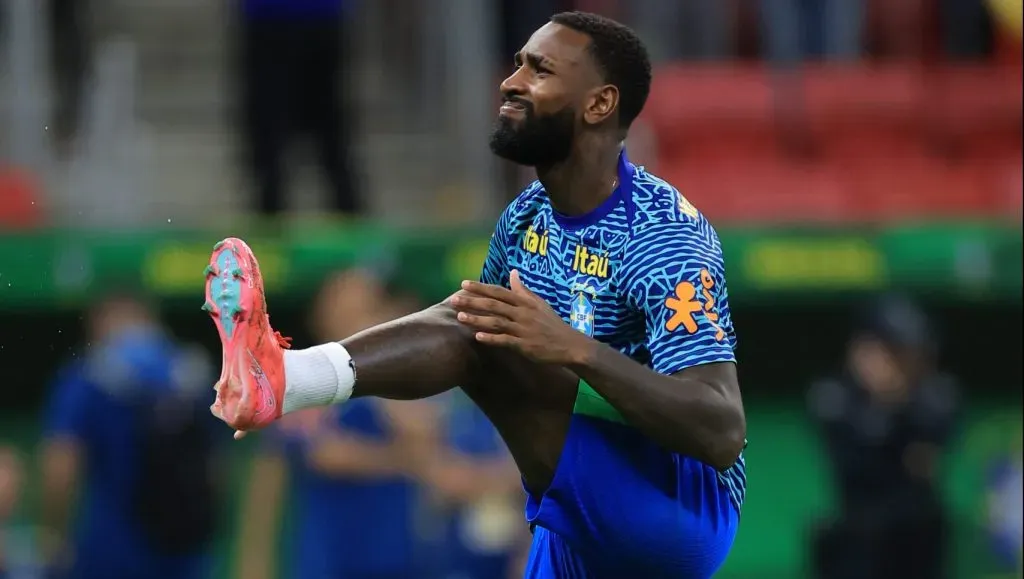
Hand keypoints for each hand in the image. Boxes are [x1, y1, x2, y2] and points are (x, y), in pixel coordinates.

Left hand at [450, 270, 590, 365]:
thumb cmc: (552, 324)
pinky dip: (491, 339)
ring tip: (460, 317)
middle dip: (473, 301)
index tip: (463, 284)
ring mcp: (523, 329)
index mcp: (525, 302)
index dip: (481, 288)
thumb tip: (513, 273)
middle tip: (453, 299)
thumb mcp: (539, 303)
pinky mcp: (525, 345)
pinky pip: (505, 341)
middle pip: (494, 305)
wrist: (570, 344)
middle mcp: (522, 313)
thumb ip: (523, 290)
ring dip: (477, 319)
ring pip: (496, 322)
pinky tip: (477, 337)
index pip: (499, 292)